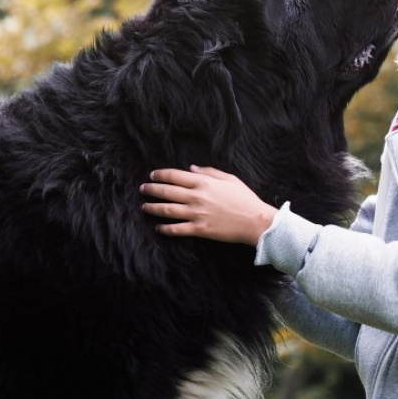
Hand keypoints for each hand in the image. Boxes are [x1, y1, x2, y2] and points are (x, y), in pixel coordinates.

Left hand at [140, 166, 277, 245]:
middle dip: (151, 190)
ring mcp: (196, 214)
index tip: (152, 175)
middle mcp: (196, 197)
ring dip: (153, 208)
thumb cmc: (245, 198)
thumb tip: (191, 169)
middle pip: (166, 192)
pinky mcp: (199, 229)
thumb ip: (209, 172)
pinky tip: (158, 227)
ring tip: (144, 207)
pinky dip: (165, 228)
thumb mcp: (229, 179)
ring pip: (167, 210)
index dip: (160, 175)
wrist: (254, 220)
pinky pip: (177, 229)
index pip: (174, 176)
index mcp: (203, 182)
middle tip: (143, 189)